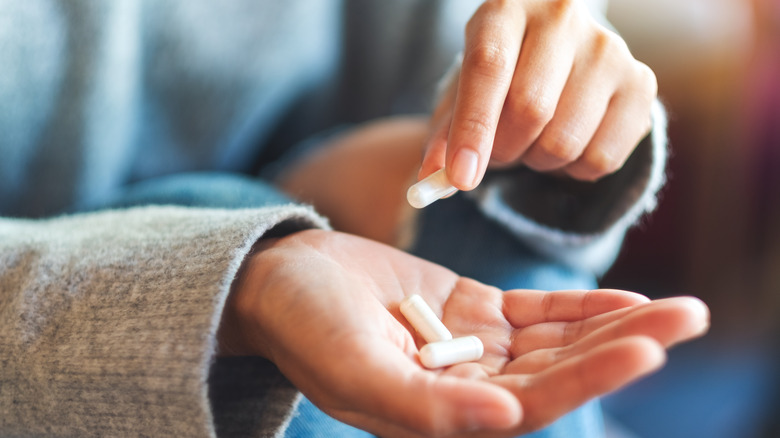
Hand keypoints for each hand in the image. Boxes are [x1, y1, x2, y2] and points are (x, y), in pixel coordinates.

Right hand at [219, 230, 707, 436]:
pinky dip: (579, 307)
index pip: (532, 403)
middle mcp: (467, 387)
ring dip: (615, 325)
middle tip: (690, 318)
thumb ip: (425, 405)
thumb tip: (505, 420)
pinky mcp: (471, 309)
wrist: (284, 280)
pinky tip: (626, 301)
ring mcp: (473, 348)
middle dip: (624, 348)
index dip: (588, 377)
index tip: (645, 348)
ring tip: (679, 308)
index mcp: (443, 414)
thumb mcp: (355, 369)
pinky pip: (535, 313)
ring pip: (557, 341)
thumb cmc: (306, 328)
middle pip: (560, 372)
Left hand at [420, 0, 657, 188]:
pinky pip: (602, 158)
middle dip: (502, 150)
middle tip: (495, 152)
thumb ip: (442, 137)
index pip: (488, 67)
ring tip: (531, 141)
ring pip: (566, 141)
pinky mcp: (641, 83)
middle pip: (530, 109)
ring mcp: (609, 48)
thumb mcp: (459, 98)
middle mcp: (562, 16)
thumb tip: (434, 180)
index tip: (461, 177)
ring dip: (537, 162)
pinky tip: (566, 143)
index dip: (472, 128)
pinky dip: (573, 170)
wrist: (553, 61)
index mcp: (506, 8)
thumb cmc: (496, 79)